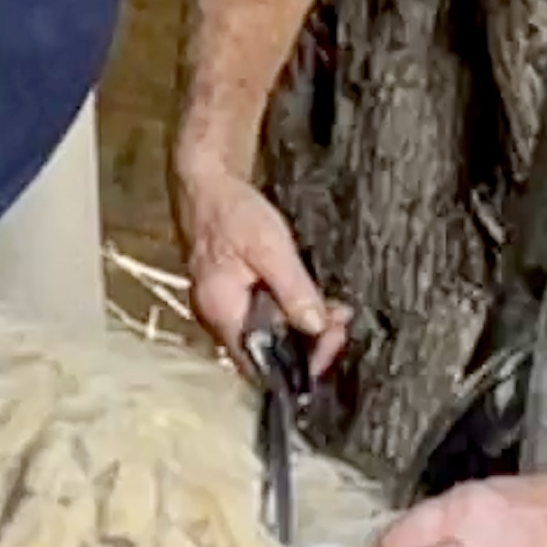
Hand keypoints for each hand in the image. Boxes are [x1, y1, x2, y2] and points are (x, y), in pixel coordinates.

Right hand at [175, 155, 345, 377]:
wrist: (206, 182)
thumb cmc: (232, 212)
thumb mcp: (269, 248)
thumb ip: (293, 291)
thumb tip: (316, 328)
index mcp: (222, 314)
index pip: (261, 363)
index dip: (299, 364)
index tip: (333, 344)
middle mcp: (218, 320)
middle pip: (268, 352)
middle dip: (309, 342)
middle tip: (341, 322)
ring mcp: (224, 309)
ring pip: (269, 334)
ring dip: (304, 327)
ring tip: (336, 312)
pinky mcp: (233, 296)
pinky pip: (265, 316)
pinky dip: (291, 312)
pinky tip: (314, 301)